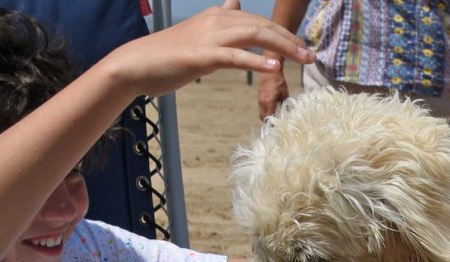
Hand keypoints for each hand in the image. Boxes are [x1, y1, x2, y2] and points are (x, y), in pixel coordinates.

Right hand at [102, 2, 313, 99]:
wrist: (138, 64)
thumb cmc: (170, 54)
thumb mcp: (201, 34)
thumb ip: (221, 23)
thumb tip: (234, 5)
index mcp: (219, 16)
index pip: (260, 21)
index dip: (284, 34)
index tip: (304, 48)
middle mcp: (218, 20)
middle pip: (263, 25)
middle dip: (291, 39)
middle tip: (312, 55)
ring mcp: (210, 36)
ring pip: (254, 35)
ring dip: (282, 47)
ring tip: (303, 58)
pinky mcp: (202, 55)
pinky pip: (235, 56)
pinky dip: (255, 60)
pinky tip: (273, 67)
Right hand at [258, 68, 290, 120]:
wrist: (270, 71)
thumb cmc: (279, 81)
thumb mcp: (285, 94)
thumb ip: (285, 104)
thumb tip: (288, 113)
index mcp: (268, 102)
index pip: (268, 118)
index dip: (272, 124)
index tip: (278, 128)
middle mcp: (262, 102)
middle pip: (263, 117)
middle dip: (269, 122)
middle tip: (277, 124)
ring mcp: (259, 100)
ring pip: (262, 113)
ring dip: (267, 116)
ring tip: (275, 118)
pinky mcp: (259, 97)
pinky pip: (262, 108)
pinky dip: (266, 111)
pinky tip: (273, 110)